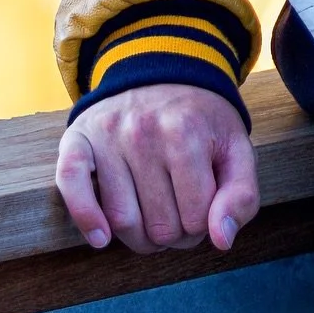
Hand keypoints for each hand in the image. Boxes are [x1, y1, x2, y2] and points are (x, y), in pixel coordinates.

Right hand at [55, 84, 259, 254]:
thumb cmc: (202, 122)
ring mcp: (107, 135)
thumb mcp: (236, 149)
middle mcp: (143, 131)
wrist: (162, 71)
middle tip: (177, 213)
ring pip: (121, 222)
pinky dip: (86, 219)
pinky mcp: (77, 140)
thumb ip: (242, 195)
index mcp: (186, 132)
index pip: (197, 220)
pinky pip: (71, 188)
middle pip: (159, 227)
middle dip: (173, 234)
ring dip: (138, 236)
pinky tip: (102, 237)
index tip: (202, 207)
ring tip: (151, 217)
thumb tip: (221, 241)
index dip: (203, 225)